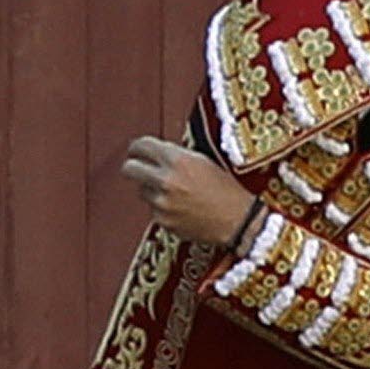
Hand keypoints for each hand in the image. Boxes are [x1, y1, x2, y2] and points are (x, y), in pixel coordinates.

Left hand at [123, 137, 252, 244]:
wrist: (239, 221)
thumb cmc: (227, 190)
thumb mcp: (204, 162)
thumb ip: (176, 156)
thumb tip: (154, 154)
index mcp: (177, 160)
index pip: (142, 146)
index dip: (137, 148)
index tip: (137, 151)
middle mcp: (166, 180)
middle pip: (130, 168)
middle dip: (133, 167)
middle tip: (139, 169)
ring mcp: (162, 203)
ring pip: (142, 191)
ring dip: (152, 190)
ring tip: (176, 194)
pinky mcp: (163, 222)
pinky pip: (154, 210)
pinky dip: (163, 209)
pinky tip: (183, 209)